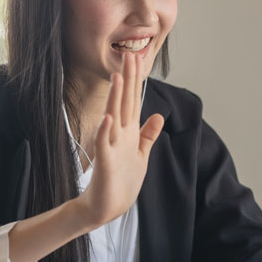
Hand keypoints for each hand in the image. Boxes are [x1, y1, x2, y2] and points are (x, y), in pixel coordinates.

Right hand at [78, 52, 163, 228]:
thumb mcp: (140, 155)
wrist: (106, 207)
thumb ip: (148, 135)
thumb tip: (158, 116)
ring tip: (117, 77)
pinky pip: (103, 144)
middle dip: (128, 80)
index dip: (136, 80)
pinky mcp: (104, 162)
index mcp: (129, 132)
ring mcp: (110, 146)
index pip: (133, 101)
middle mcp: (119, 135)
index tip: (138, 58)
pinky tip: (107, 117)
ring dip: (115, 98)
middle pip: (123, 102)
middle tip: (129, 55)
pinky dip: (104, 130)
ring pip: (112, 117)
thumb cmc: (122, 181)